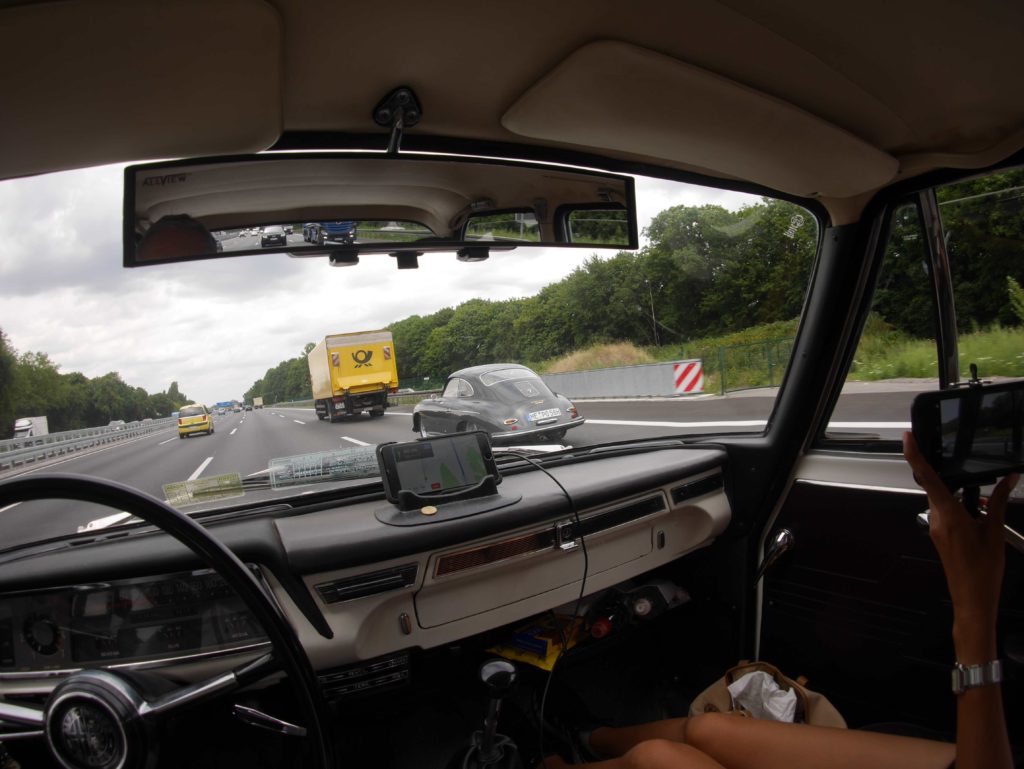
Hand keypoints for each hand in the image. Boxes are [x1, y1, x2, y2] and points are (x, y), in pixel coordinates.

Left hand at [902, 431, 1016, 661]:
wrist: (972, 599)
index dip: (915, 455)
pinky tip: (976, 516)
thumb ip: (998, 502)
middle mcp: (937, 518)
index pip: (927, 477)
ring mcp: (936, 527)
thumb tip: (1007, 479)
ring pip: (943, 499)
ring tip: (980, 508)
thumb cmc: (983, 571)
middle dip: (951, 476)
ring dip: (959, 495)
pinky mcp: (940, 535)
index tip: (908, 437)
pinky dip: (959, 507)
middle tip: (972, 475)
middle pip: (936, 486)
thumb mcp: (995, 532)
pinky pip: (946, 512)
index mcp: (949, 514)